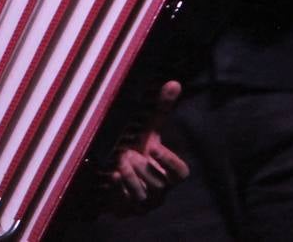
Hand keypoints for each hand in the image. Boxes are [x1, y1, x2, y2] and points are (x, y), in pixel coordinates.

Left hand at [105, 80, 187, 212]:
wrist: (118, 176)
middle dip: (143, 167)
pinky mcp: (128, 209)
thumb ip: (161, 110)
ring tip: (119, 161)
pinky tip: (111, 176)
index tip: (154, 146)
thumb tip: (174, 82)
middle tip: (128, 152)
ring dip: (130, 177)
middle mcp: (160, 191)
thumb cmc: (139, 151)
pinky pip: (125, 204)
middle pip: (159, 185)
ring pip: (142, 196)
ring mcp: (145, 203)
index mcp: (169, 173)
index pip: (181, 173)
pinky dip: (118, 189)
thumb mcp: (149, 131)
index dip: (170, 161)